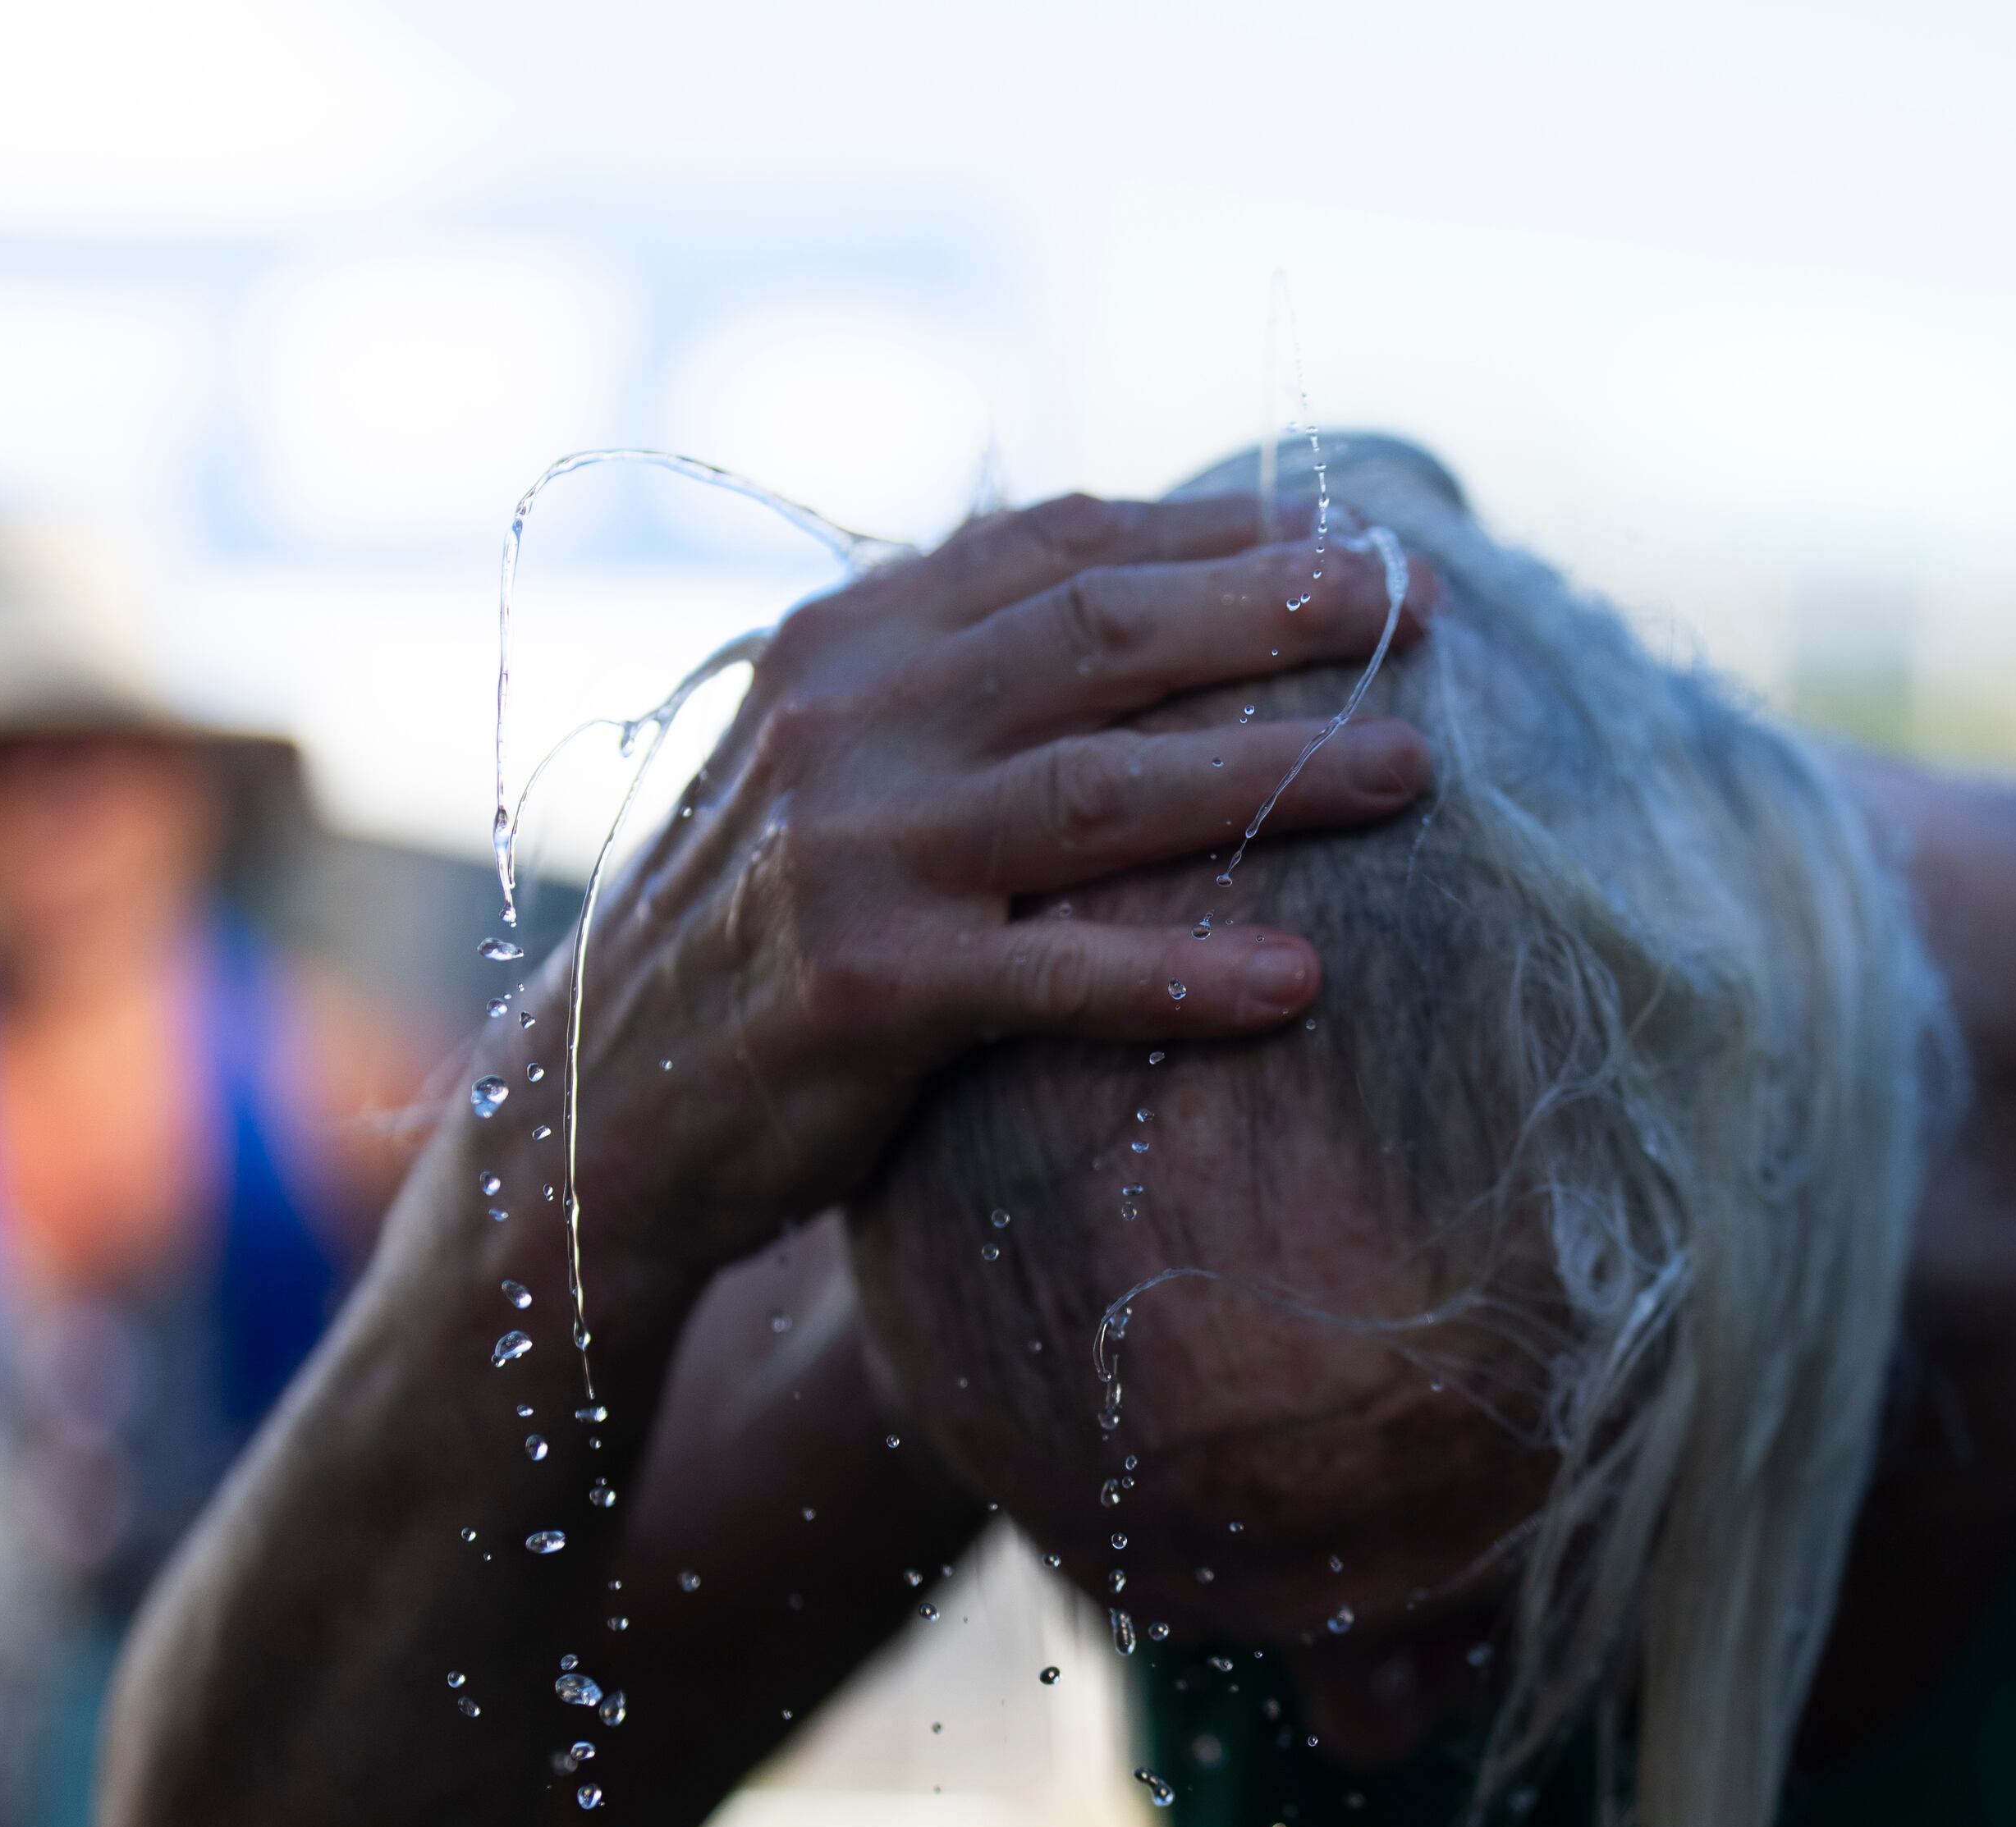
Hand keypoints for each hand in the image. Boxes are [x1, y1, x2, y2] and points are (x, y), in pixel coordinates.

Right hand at [536, 492, 1435, 1279]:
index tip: (1357, 535)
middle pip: (1101, 635)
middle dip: (1272, 612)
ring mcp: (853, 853)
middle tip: (1412, 606)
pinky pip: (1060, 974)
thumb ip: (956, 676)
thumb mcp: (834, 763)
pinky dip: (1184, 973)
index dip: (1218, 534)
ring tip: (1410, 774)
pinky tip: (1301, 982)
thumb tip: (1146, 592)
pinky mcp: (869, 990)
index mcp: (848, 640)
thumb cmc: (763, 929)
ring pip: (1102, 788)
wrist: (603, 1104)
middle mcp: (847, 720)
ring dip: (1272, 775)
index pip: (1058, 547)